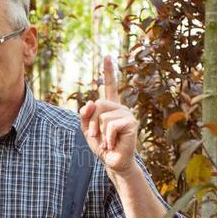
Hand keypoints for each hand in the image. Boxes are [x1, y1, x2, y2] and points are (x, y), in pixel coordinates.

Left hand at [79, 55, 137, 173]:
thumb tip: (90, 101)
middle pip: (98, 104)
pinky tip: (113, 143)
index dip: (109, 71)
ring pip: (103, 116)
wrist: (112, 161)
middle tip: (96, 137)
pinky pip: (110, 125)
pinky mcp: (131, 123)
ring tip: (107, 141)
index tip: (108, 56)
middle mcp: (120, 108)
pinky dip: (107, 137)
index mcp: (110, 107)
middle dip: (91, 123)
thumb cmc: (101, 146)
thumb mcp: (87, 130)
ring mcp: (127, 114)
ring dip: (100, 132)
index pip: (110, 87)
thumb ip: (85, 115)